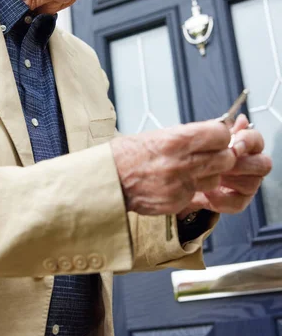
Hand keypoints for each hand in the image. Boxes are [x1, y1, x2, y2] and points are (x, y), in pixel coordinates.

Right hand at [111, 120, 235, 215]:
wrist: (110, 180)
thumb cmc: (129, 155)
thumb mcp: (159, 136)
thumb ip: (188, 136)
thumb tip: (214, 134)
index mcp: (177, 140)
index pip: (220, 135)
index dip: (220, 136)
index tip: (216, 137)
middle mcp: (182, 163)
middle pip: (225, 159)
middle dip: (221, 156)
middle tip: (210, 154)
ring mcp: (181, 185)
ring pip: (215, 179)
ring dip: (209, 175)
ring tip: (190, 170)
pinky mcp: (178, 202)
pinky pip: (197, 194)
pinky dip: (191, 189)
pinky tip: (175, 183)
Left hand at [186, 114, 271, 213]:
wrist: (184, 179)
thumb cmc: (198, 156)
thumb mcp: (206, 140)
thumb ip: (221, 130)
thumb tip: (240, 120)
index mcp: (246, 146)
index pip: (257, 140)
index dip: (248, 141)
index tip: (234, 143)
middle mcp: (252, 165)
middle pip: (263, 164)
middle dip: (240, 164)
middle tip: (221, 164)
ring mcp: (249, 184)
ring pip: (252, 184)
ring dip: (229, 180)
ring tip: (209, 176)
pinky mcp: (240, 201)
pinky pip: (239, 202)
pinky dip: (221, 199)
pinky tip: (207, 192)